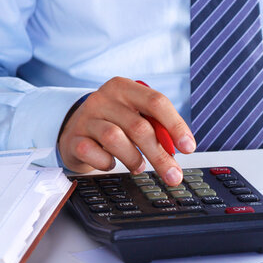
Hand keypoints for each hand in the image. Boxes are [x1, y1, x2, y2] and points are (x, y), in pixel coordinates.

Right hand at [58, 77, 195, 185]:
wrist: (75, 128)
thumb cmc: (115, 122)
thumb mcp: (135, 116)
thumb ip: (157, 127)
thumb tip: (181, 148)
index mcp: (125, 88)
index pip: (156, 102)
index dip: (176, 126)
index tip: (188, 147)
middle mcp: (104, 98)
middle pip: (139, 126)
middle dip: (160, 156)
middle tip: (173, 175)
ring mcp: (86, 117)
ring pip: (116, 139)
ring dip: (134, 159)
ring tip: (138, 166)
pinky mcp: (73, 138)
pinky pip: (94, 154)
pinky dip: (107, 163)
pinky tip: (112, 163)